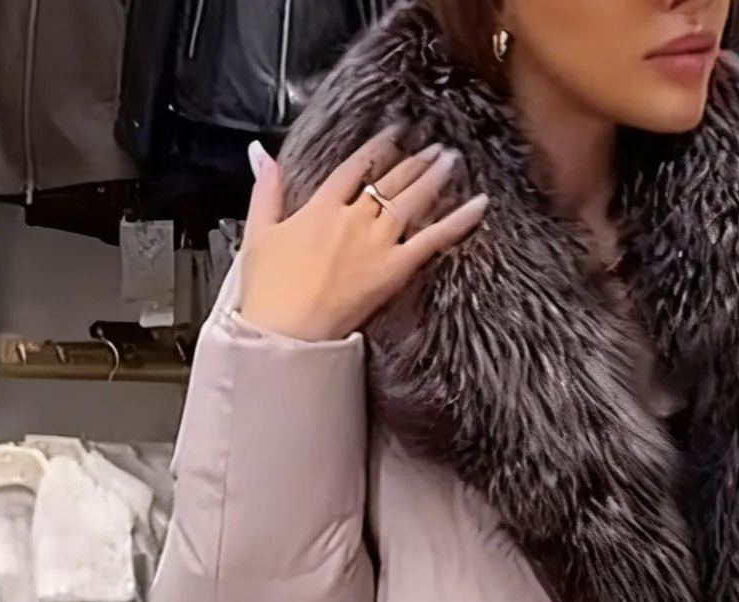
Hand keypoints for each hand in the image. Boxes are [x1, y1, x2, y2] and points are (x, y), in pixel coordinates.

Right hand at [239, 130, 487, 342]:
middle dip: (413, 160)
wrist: (287, 329)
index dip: (376, 148)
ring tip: (452, 159)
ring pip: (412, 199)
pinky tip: (479, 204)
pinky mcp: (394, 268)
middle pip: (389, 179)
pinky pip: (433, 238)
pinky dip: (459, 220)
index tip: (393, 135)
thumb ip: (265, 189)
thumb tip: (260, 154)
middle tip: (433, 144)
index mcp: (320, 207)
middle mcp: (353, 218)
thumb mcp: (258, 231)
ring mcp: (376, 241)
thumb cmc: (269, 291)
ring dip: (434, 176)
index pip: (353, 167)